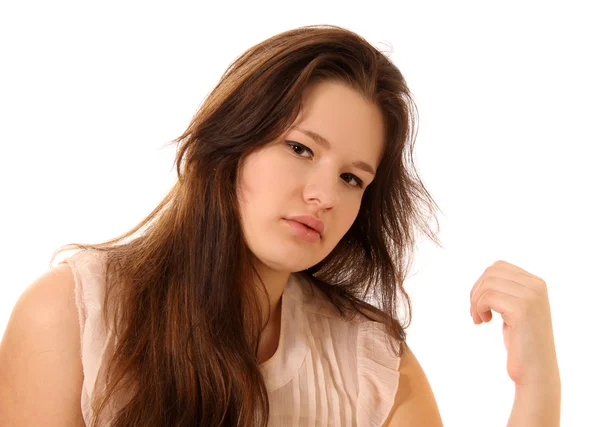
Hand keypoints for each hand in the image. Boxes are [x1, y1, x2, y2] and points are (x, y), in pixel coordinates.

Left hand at [469, 260, 559, 386]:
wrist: (536, 370)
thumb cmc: (521, 342)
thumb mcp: (516, 309)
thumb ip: (507, 289)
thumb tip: (486, 274)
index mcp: (537, 283)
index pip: (499, 266)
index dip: (483, 282)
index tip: (481, 303)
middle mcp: (536, 286)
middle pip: (491, 272)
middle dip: (477, 290)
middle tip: (476, 312)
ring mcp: (531, 297)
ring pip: (487, 283)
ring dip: (476, 301)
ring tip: (479, 318)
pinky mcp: (521, 309)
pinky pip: (487, 297)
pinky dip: (478, 308)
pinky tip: (483, 322)